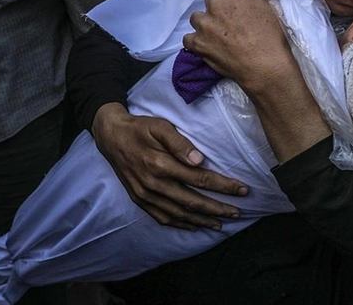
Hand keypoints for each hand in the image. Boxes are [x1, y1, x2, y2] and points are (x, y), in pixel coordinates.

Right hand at [92, 104, 248, 230]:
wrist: (110, 136)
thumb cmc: (140, 128)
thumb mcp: (160, 127)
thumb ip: (180, 143)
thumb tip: (200, 160)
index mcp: (160, 164)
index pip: (200, 179)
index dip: (223, 186)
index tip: (242, 190)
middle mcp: (153, 184)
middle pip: (192, 202)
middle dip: (217, 209)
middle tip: (237, 213)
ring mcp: (145, 195)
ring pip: (178, 214)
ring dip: (201, 221)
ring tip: (220, 223)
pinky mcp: (139, 200)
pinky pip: (162, 217)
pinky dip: (180, 224)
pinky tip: (193, 226)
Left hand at [183, 0, 298, 89]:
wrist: (265, 66)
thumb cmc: (272, 37)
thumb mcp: (269, 8)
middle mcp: (216, 4)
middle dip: (219, 7)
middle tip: (229, 20)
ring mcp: (204, 24)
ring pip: (197, 17)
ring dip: (205, 22)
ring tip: (216, 34)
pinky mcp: (197, 43)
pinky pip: (188, 38)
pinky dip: (196, 41)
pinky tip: (206, 45)